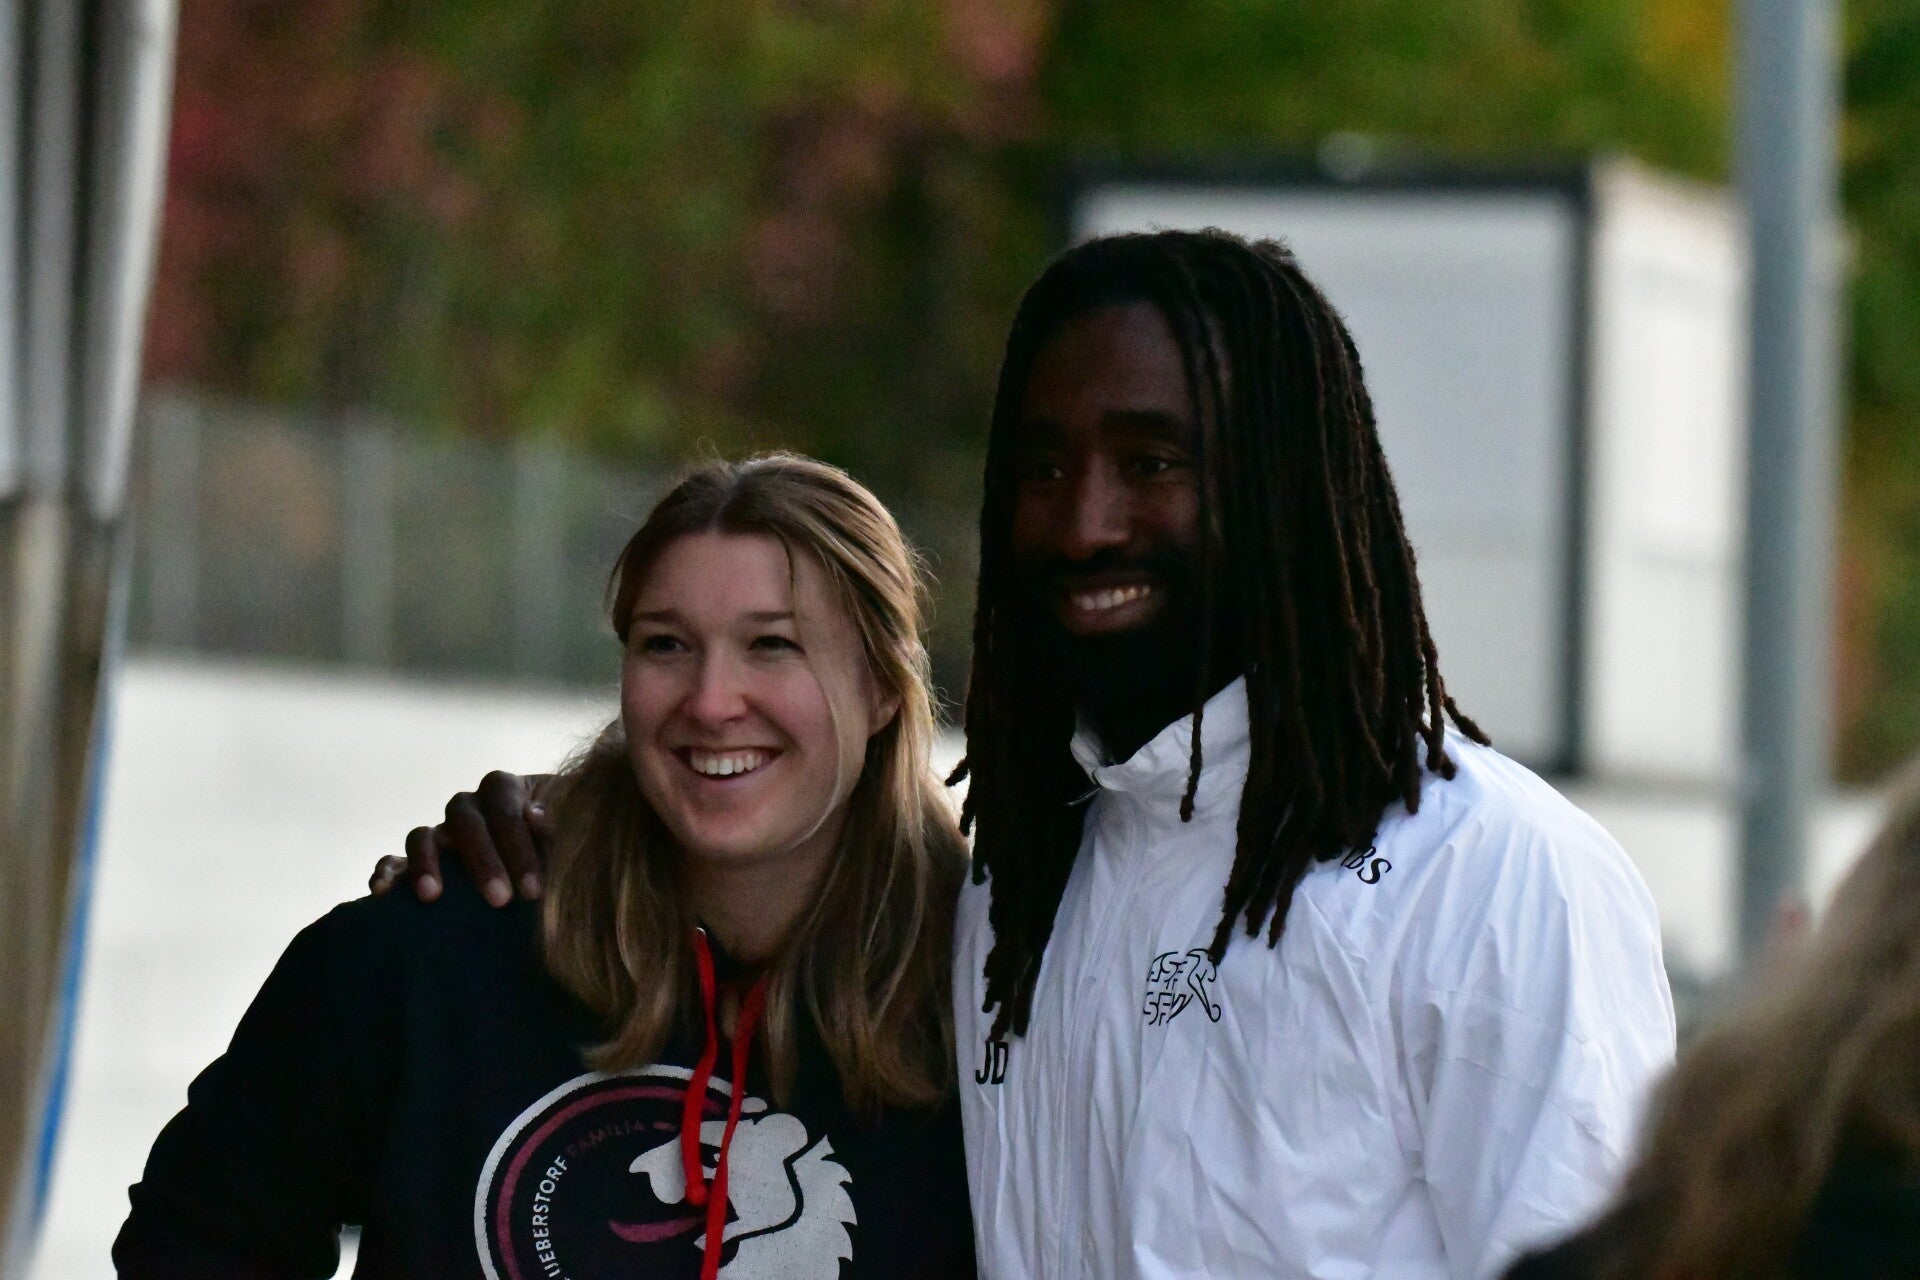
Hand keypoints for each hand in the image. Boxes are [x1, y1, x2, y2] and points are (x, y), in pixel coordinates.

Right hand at [369, 772, 556, 906]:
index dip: (517, 844)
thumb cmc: (571, 844)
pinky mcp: (420, 860)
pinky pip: (394, 860)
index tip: (534, 888)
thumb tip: (535, 816)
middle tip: (500, 900)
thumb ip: (560, 825)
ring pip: (423, 835)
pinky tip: (383, 894)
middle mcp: (471, 807)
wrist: (559, 865)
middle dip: (481, 860)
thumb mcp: (576, 830)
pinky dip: (387, 873)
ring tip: (432, 896)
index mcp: (508, 789)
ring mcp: (443, 832)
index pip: (505, 805)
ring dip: (426, 863)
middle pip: (465, 820)